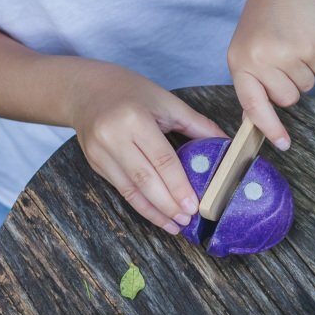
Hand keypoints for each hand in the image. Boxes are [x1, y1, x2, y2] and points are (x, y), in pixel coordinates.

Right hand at [65, 63, 225, 232]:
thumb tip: (227, 145)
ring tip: (174, 225)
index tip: (194, 205)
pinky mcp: (94, 163)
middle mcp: (112, 136)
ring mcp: (100, 152)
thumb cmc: (132, 92)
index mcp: (134, 118)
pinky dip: (140, 205)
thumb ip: (197, 125)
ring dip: (154, 211)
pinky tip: (156, 215)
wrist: (86, 90)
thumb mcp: (167, 101)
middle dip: (168, 204)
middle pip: (145, 179)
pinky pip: (121, 189)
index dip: (178, 185)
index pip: (161, 159)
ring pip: (130, 189)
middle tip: (188, 219)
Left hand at [226, 0, 314, 150]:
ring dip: (305, 69)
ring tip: (294, 42)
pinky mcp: (309, 47)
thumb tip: (255, 119)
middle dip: (292, 84)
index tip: (282, 144)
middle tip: (285, 56)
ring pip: (305, 86)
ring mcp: (284, 53)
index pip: (252, 104)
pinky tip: (306, 36)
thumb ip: (253, 80)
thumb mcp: (250, 48)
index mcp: (239, 62)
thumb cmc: (270, 19)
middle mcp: (259, 60)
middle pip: (286, 99)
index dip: (268, 127)